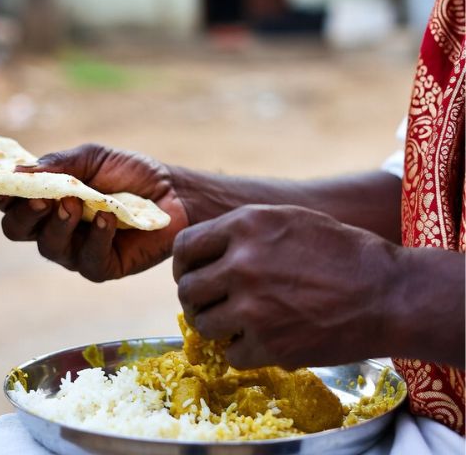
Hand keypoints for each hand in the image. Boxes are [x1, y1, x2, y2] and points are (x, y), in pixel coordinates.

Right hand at [0, 143, 187, 280]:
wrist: (176, 192)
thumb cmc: (130, 173)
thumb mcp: (92, 158)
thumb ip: (57, 164)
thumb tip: (17, 171)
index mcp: (43, 198)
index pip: (7, 201)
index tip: (1, 185)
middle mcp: (51, 227)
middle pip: (16, 229)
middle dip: (23, 214)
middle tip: (41, 198)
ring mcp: (74, 250)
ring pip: (48, 247)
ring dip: (58, 225)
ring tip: (76, 205)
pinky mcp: (101, 267)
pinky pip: (87, 260)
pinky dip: (96, 238)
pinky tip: (108, 218)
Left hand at [173, 204, 397, 369]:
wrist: (390, 295)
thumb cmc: (343, 254)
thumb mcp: (289, 220)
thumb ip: (242, 233)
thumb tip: (200, 252)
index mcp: (245, 226)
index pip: (185, 247)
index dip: (185, 265)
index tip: (193, 276)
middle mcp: (241, 264)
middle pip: (188, 289)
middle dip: (197, 300)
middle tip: (213, 305)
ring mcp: (253, 306)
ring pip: (203, 324)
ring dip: (217, 328)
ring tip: (240, 324)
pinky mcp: (269, 344)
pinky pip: (231, 355)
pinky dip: (243, 353)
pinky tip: (264, 342)